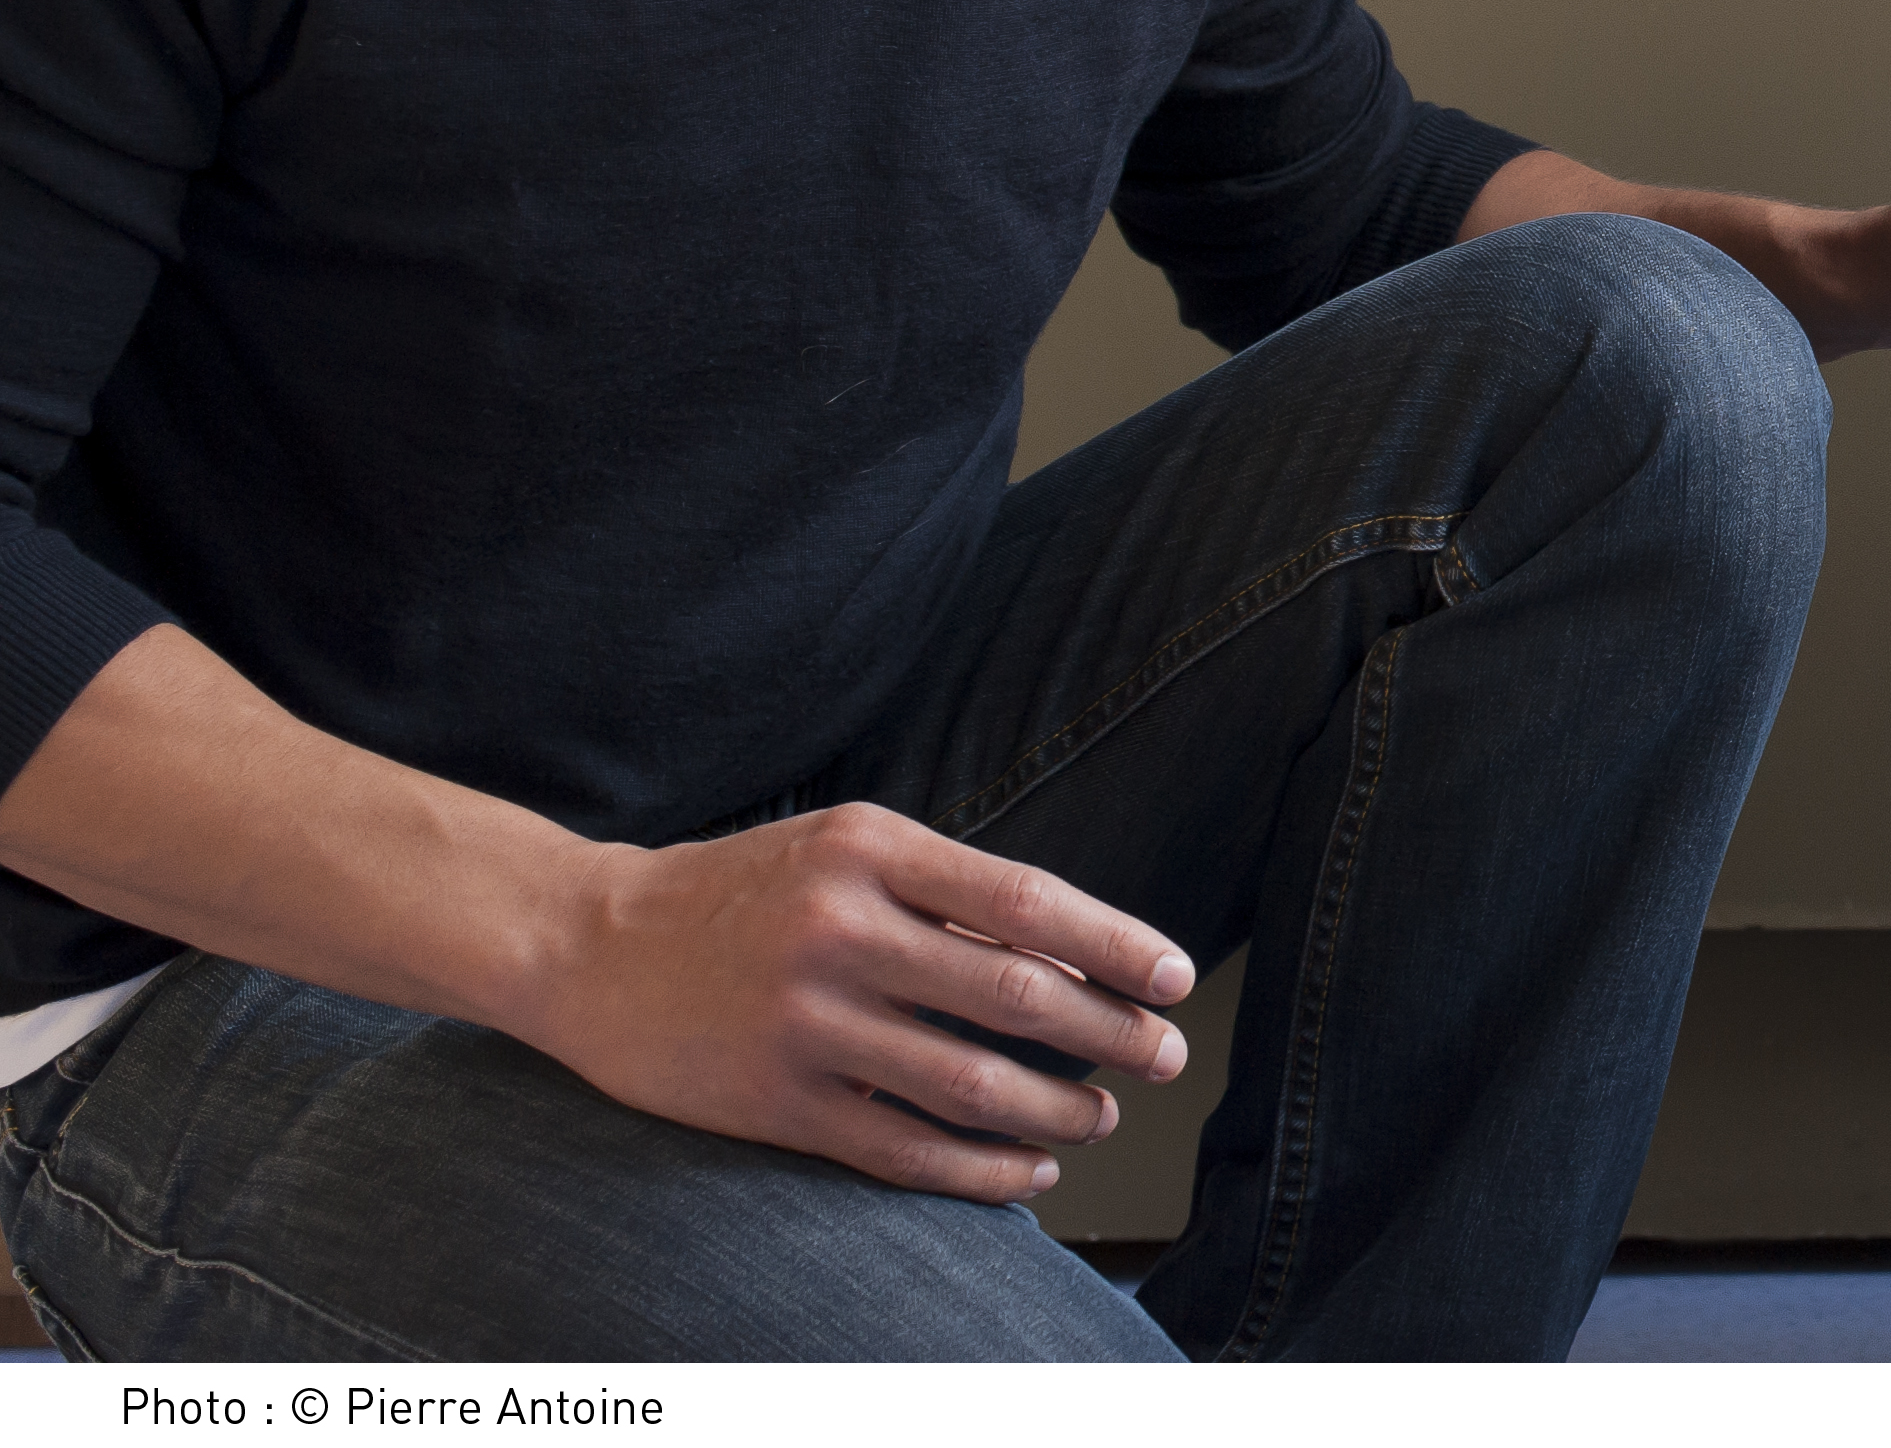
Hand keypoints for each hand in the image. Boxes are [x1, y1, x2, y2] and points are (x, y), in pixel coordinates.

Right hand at [518, 804, 1194, 1204]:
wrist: (587, 943)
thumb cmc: (744, 892)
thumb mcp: (845, 851)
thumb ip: (950, 894)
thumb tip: (1082, 960)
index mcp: (871, 850)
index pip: (1029, 901)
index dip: (1117, 946)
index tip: (1176, 980)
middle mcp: (842, 930)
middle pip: (1016, 995)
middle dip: (1111, 1035)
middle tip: (1166, 1056)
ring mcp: (805, 1020)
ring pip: (970, 1081)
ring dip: (1058, 1109)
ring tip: (1102, 1116)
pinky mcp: (773, 1100)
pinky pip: (903, 1146)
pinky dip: (981, 1166)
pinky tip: (1027, 1169)